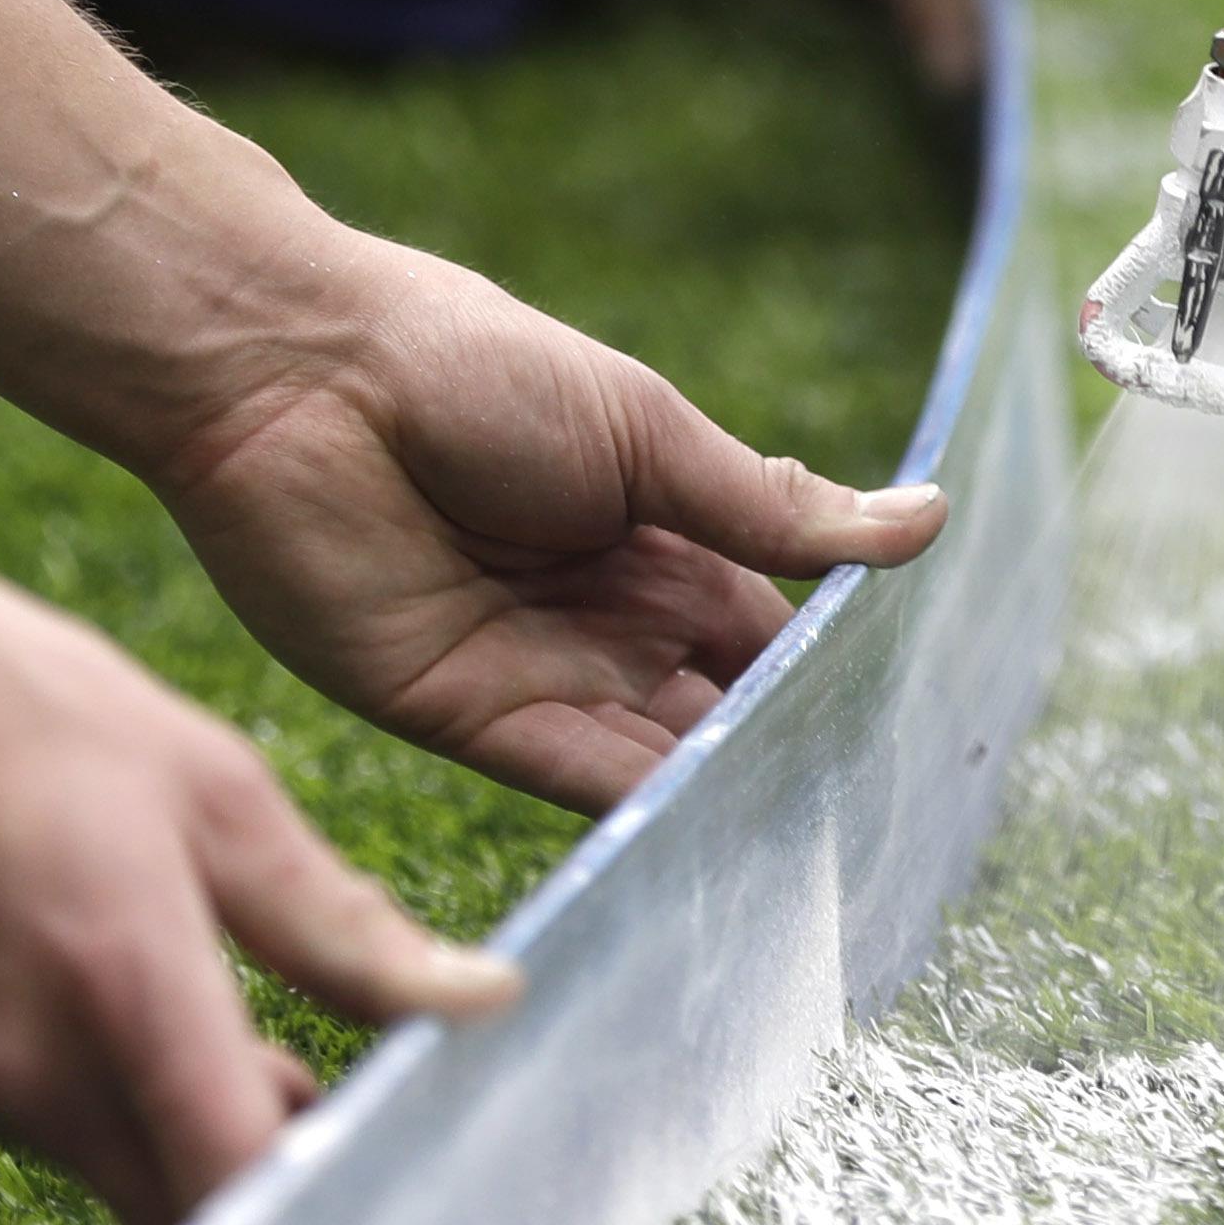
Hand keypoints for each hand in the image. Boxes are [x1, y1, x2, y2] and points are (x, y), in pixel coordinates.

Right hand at [0, 525, 518, 1224]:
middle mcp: (31, 1072)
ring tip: (241, 999)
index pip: (241, 1195)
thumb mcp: (207, 783)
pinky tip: (115, 966)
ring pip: (115, 1162)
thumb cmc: (7, 694)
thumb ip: (339, 925)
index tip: (398, 1196)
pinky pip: (43, 1115)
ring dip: (188, 1121)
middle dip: (270, 1177)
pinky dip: (104, 1082)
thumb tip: (482, 1005)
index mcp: (125, 992)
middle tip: (344, 1085)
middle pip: (185, 1206)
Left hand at [151, 237, 949, 815]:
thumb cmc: (469, 365)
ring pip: (658, 756)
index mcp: (655, 529)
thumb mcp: (647, 431)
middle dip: (792, 759)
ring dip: (731, 800)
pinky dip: (647, 813)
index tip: (925, 735)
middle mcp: (604, 613)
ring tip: (833, 859)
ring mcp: (536, 668)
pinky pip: (572, 778)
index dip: (834, 678)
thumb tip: (929, 518)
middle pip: (719, 707)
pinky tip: (722, 845)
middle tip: (896, 826)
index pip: (769, 629)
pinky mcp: (463, 716)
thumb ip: (773, 508)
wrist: (294, 376)